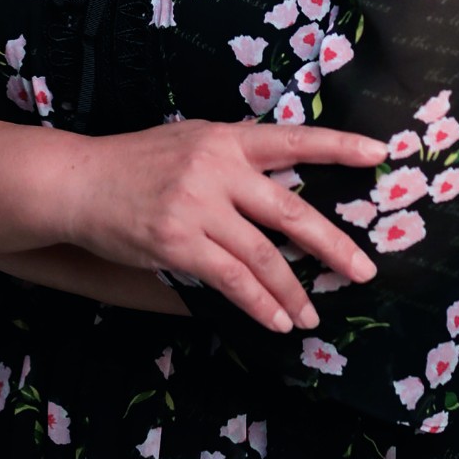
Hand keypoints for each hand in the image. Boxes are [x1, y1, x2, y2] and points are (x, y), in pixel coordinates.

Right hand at [57, 119, 389, 335]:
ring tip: (311, 316)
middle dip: (333, 245)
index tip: (378, 153)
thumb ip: (234, 156)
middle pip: (291, 210)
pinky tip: (275, 320)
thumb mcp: (190, 140)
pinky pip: (231, 279)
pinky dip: (259, 303)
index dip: (337, 145)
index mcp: (226, 138)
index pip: (292, 139)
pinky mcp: (178, 242)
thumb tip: (282, 180)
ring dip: (293, 291)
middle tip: (364, 270)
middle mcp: (217, 168)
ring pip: (264, 256)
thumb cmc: (137, 162)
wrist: (80, 181)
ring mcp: (198, 205)